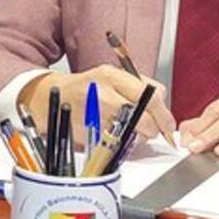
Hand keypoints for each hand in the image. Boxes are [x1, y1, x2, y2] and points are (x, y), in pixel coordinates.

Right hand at [19, 65, 175, 146]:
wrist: (50, 99)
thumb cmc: (85, 88)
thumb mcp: (111, 76)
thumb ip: (139, 86)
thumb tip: (162, 105)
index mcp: (110, 75)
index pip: (150, 96)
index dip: (164, 114)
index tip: (168, 125)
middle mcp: (102, 94)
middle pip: (143, 119)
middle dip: (153, 129)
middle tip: (152, 130)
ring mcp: (94, 115)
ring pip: (131, 134)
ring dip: (137, 137)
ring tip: (128, 129)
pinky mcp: (87, 133)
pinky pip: (116, 143)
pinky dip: (121, 142)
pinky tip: (114, 134)